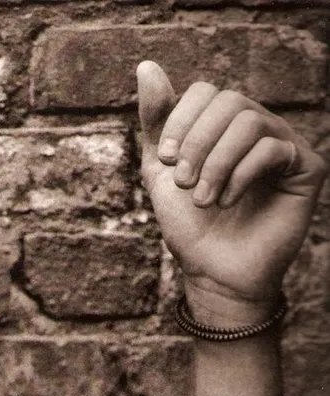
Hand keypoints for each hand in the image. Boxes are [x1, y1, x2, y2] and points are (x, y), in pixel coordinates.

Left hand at [136, 61, 326, 322]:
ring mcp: (284, 145)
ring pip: (250, 121)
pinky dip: (240, 175)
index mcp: (222, 125)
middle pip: (228, 101)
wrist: (212, 271)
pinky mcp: (307, 168)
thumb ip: (156, 118)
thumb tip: (146, 65)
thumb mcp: (160, 168)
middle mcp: (256, 128)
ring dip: (216, 162)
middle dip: (196, 142)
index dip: (180, 121)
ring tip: (202, 198)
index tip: (164, 161)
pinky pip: (273, 149)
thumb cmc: (188, 223)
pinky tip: (226, 202)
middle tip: (182, 181)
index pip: (204, 91)